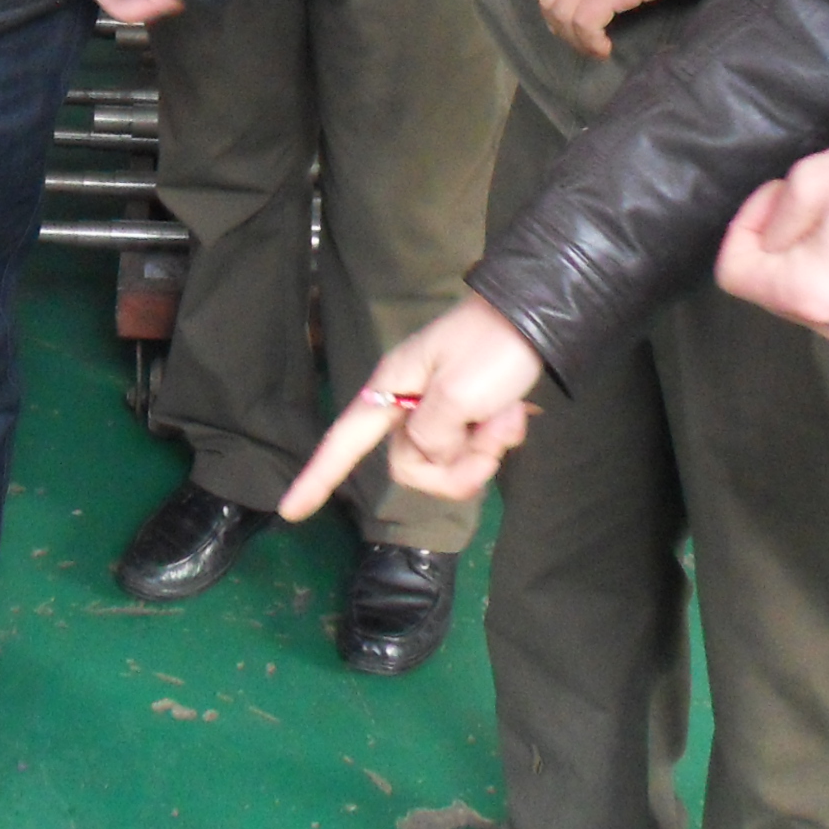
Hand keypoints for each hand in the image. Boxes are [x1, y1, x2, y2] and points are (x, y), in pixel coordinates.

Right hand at [280, 296, 544, 518]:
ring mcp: (439, 409)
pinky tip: (513, 414)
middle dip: (455, 466)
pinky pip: (471, 449)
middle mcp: (409, 402)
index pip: (345, 440)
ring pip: (445, 462)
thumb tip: (428, 455)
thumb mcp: (458, 393)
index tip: (291, 512)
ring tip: (506, 420)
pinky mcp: (467, 413)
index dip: (317, 476)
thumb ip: (432, 436)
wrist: (537, 316)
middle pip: (411, 464)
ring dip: (482, 450)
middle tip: (491, 440)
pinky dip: (496, 438)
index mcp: (393, 388)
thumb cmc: (492, 347)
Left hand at [714, 136, 828, 352]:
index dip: (743, 228)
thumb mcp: (814, 179)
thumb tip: (769, 238)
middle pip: (774, 288)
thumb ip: (776, 216)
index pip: (734, 274)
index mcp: (805, 293)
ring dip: (814, 262)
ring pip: (813, 299)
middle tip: (811, 201)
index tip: (774, 198)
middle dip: (780, 243)